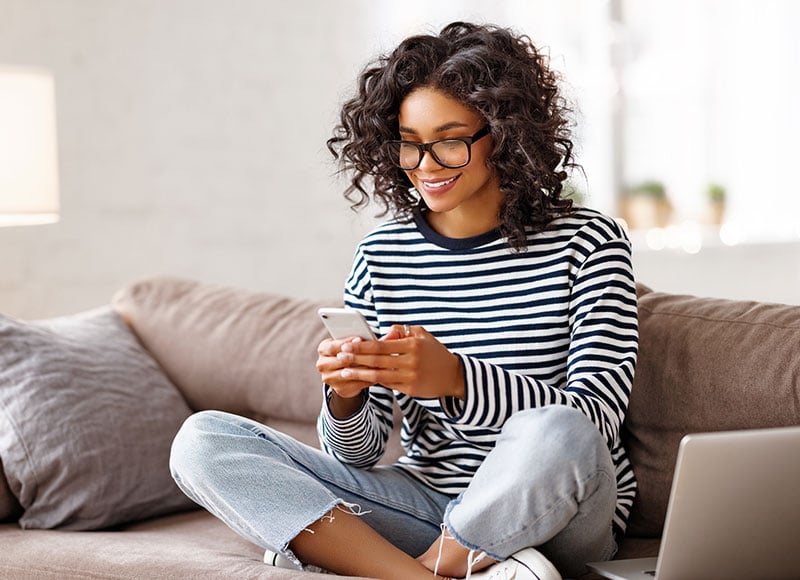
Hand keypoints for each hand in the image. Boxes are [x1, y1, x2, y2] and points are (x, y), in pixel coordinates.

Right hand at [317, 336, 373, 414]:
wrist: (344, 374)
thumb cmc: (352, 353)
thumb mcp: (354, 343)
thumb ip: (367, 337)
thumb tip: (393, 332)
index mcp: (323, 349)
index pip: (333, 346)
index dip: (346, 342)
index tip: (359, 338)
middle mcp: (322, 364)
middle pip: (340, 360)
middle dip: (357, 355)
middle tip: (373, 351)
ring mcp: (329, 378)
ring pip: (350, 373)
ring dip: (365, 368)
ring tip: (380, 362)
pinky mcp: (340, 389)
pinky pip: (357, 383)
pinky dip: (368, 378)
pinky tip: (380, 373)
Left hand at [333, 325, 464, 399]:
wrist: (452, 375)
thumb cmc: (434, 352)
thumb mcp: (422, 335)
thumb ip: (402, 331)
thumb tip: (385, 332)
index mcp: (412, 345)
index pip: (382, 345)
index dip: (362, 346)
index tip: (347, 344)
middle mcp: (411, 361)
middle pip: (377, 360)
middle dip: (356, 358)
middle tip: (339, 356)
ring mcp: (410, 376)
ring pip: (379, 375)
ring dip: (359, 373)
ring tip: (344, 371)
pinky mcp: (410, 389)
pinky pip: (387, 384)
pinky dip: (373, 381)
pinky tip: (361, 378)